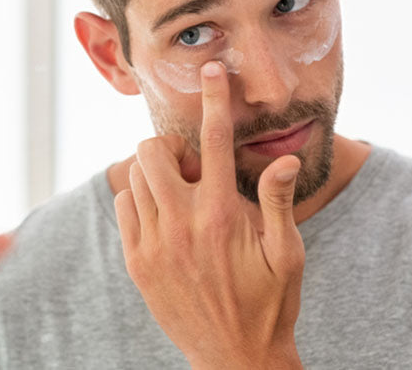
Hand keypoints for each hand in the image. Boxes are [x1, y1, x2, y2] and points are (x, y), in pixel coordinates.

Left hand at [114, 61, 305, 369]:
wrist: (235, 357)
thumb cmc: (269, 302)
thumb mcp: (287, 253)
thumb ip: (278, 201)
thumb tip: (284, 159)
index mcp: (222, 215)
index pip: (215, 141)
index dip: (214, 99)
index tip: (212, 70)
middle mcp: (183, 224)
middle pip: (153, 151)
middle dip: (171, 146)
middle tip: (193, 167)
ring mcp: (154, 244)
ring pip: (133, 177)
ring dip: (154, 173)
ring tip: (182, 194)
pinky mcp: (137, 263)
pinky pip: (124, 207)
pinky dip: (139, 199)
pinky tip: (165, 216)